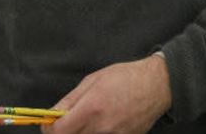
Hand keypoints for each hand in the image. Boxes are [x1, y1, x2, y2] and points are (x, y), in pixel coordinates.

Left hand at [43, 55, 171, 133]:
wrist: (156, 86)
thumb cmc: (125, 78)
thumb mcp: (93, 80)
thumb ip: (71, 100)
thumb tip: (53, 114)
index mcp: (91, 108)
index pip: (59, 132)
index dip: (49, 129)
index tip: (49, 124)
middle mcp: (101, 128)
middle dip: (64, 132)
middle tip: (68, 122)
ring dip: (79, 133)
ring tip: (87, 120)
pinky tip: (101, 124)